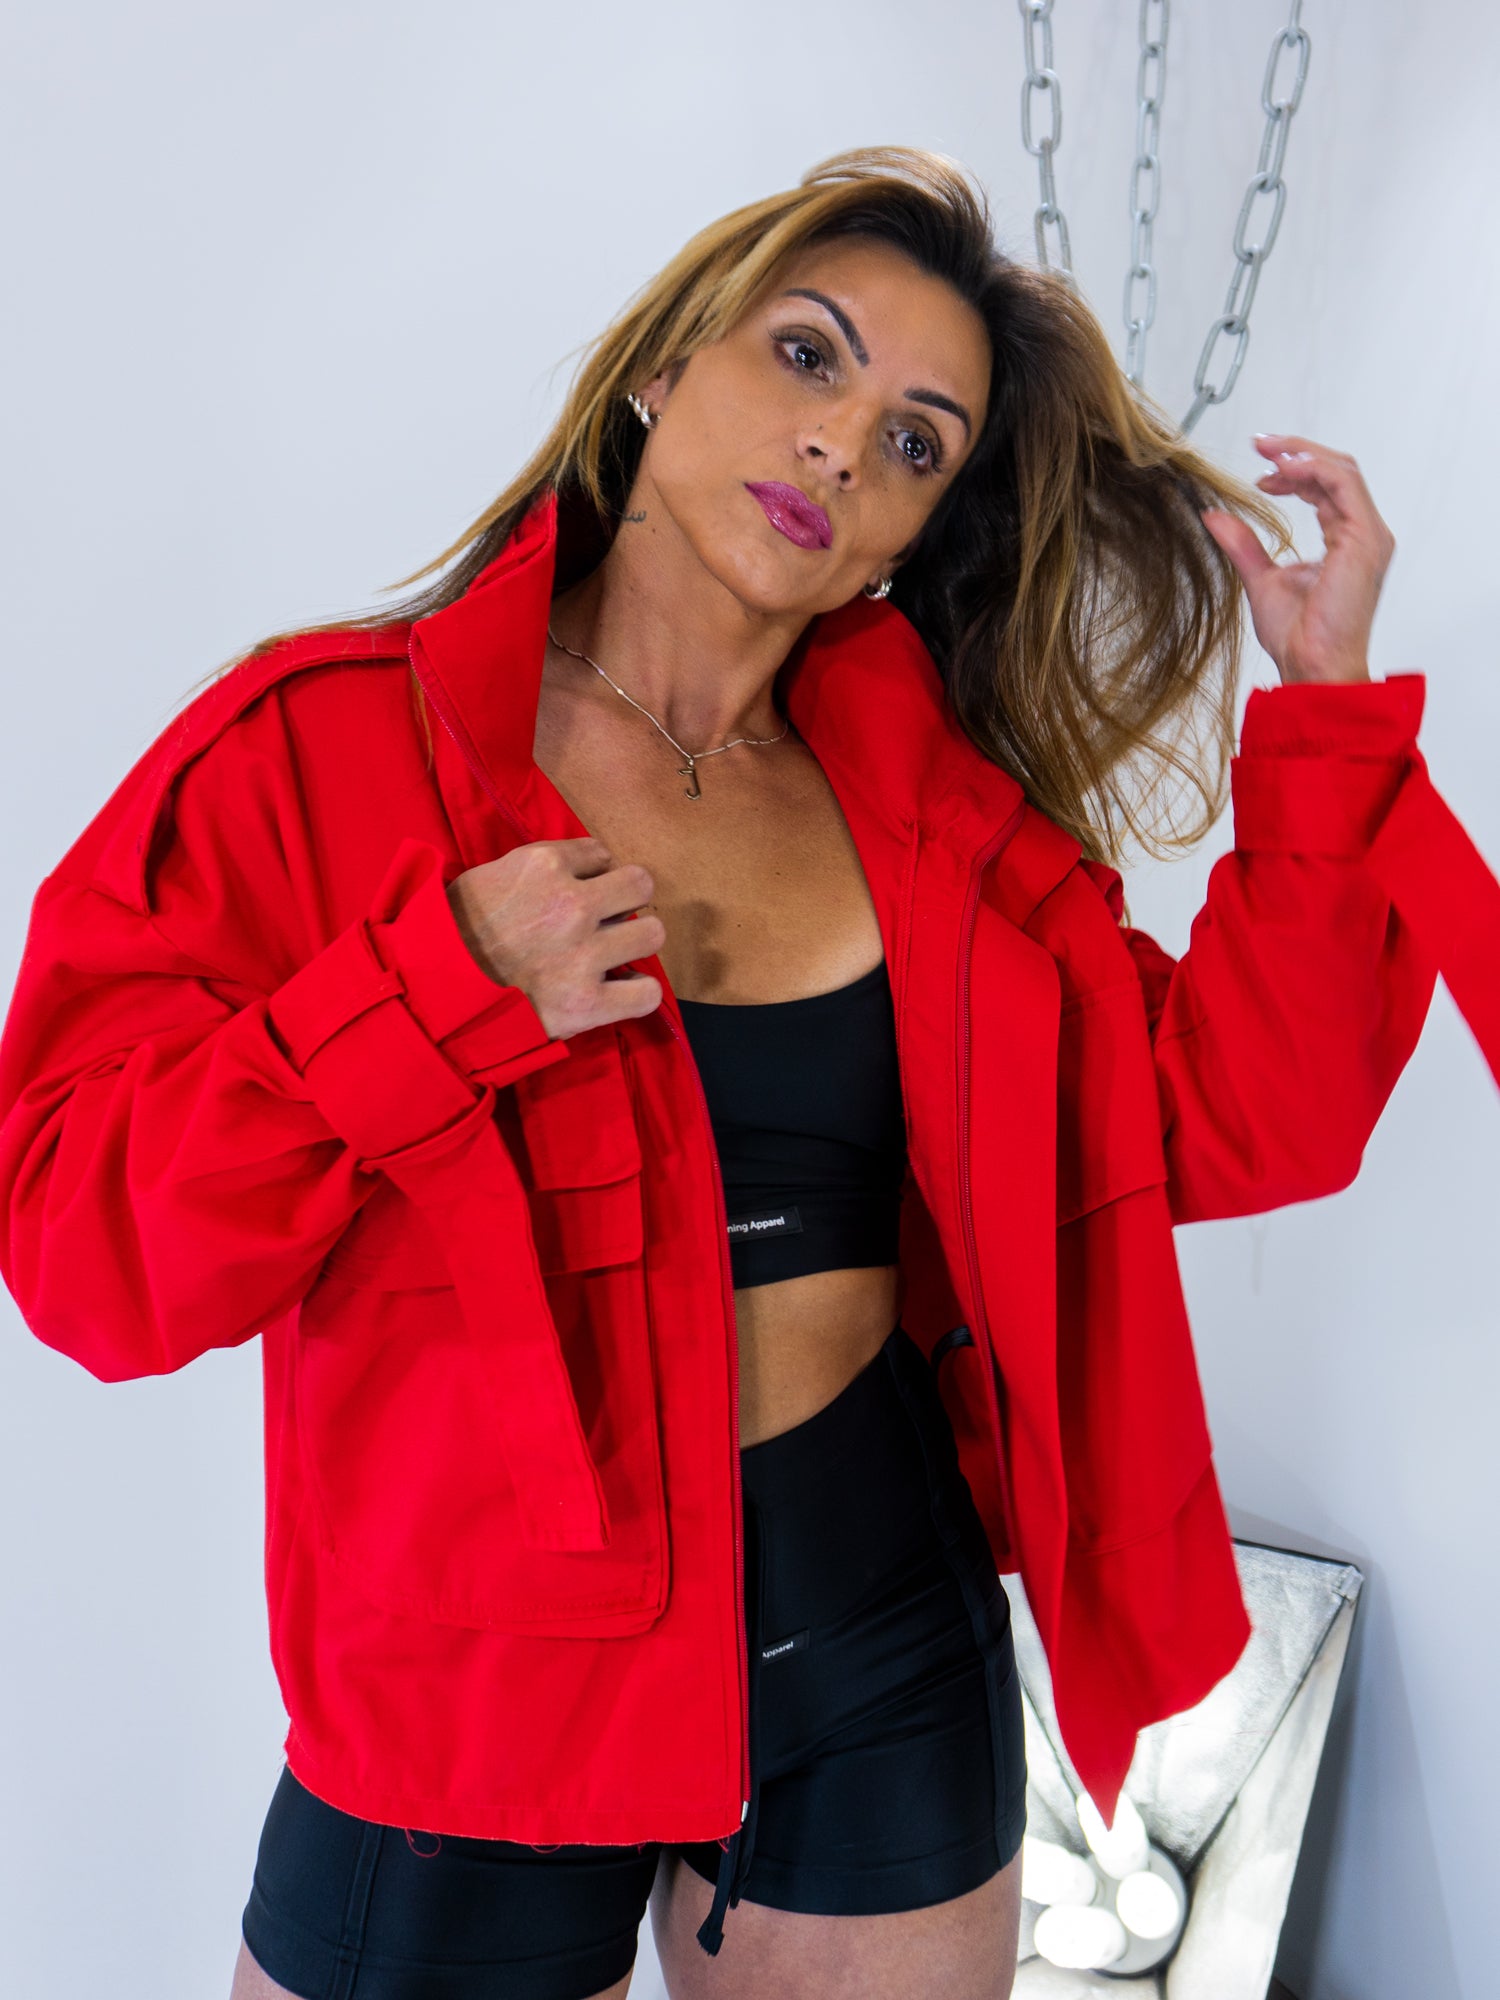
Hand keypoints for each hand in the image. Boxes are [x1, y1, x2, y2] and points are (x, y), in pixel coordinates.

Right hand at [446, 836, 664, 1037]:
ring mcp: (584, 955)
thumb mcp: (488, 876)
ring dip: (636, 943)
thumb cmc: (450, 931)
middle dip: (626, 901)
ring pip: (651, 933)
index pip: (601, 854)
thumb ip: (536, 870)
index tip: (581, 893)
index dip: (594, 876)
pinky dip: (638, 992)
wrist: (428, 991)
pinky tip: (622, 990)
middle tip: (608, 921)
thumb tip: (579, 870)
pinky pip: (646, 993)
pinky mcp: (587, 1002)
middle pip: (640, 885)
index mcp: (545, 864)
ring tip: (615, 955)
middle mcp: (573, 903)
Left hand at [1198, 434, 1395, 685]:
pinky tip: (1283, 470)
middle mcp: (1363, 534)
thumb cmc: (1298, 637)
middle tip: (1259, 445)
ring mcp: (1368, 535)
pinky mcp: (1366, 540)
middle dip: (1297, 452)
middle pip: (1336, 470)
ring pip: (1342, 471)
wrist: (1312, 666)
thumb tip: (1213, 516)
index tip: (1258, 469)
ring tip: (1267, 454)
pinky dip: (1313, 470)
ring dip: (1303, 455)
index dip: (1293, 470)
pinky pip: (1344, 485)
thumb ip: (1242, 544)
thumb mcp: (1260, 579)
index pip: (1325, 486)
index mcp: (1345, 539)